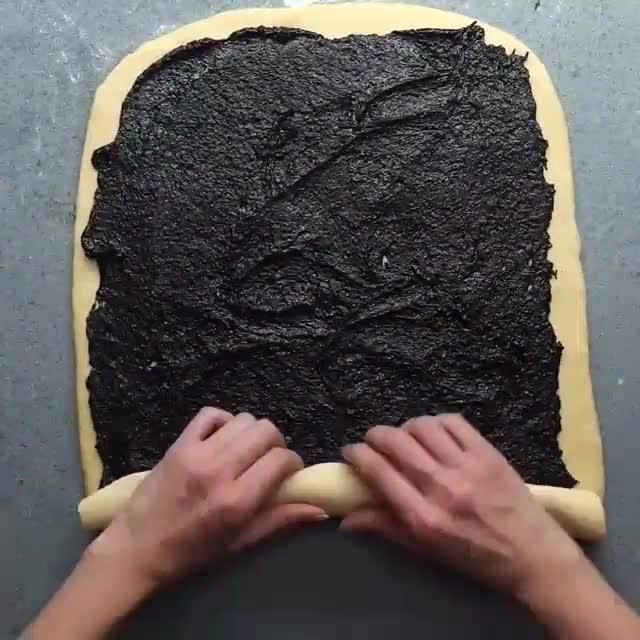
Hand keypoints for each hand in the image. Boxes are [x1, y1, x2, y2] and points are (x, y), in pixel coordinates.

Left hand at [90, 408, 326, 589]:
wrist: (137, 548)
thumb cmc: (191, 552)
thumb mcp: (240, 543)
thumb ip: (279, 521)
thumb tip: (319, 510)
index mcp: (237, 499)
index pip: (281, 460)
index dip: (292, 463)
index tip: (289, 472)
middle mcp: (220, 470)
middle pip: (265, 431)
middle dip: (276, 443)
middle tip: (269, 460)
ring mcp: (197, 453)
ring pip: (243, 420)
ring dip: (252, 433)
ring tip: (246, 450)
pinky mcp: (179, 444)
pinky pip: (210, 415)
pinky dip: (223, 421)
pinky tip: (223, 438)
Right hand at [340, 414, 581, 598]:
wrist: (534, 556)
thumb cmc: (476, 558)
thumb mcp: (427, 551)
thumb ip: (387, 528)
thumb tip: (347, 518)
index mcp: (423, 517)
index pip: (379, 472)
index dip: (357, 455)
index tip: (351, 452)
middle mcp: (441, 487)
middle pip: (396, 442)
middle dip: (375, 435)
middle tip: (373, 441)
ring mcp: (467, 466)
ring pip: (422, 427)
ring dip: (405, 427)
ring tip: (405, 437)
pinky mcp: (488, 453)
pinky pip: (453, 422)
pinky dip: (436, 422)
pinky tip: (434, 432)